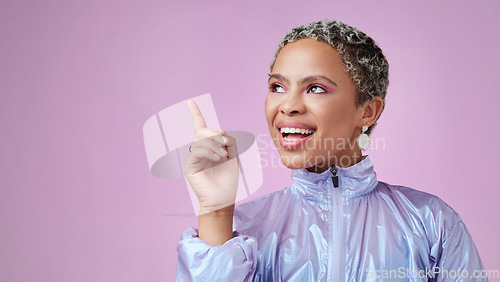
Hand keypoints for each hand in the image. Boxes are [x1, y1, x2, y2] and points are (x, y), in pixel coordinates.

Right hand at [183, 99, 238, 214]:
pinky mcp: (190, 166)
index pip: (200, 126)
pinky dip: (210, 151)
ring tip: (223, 155)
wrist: (224, 198)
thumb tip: (220, 131)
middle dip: (215, 133)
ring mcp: (193, 158)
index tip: (190, 101)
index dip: (195, 113)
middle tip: (227, 144)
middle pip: (202, 131)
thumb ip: (229, 140)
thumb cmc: (228, 178)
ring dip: (215, 144)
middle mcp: (199, 150)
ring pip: (200, 139)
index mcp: (209, 146)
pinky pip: (197, 150)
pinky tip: (217, 158)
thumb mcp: (234, 155)